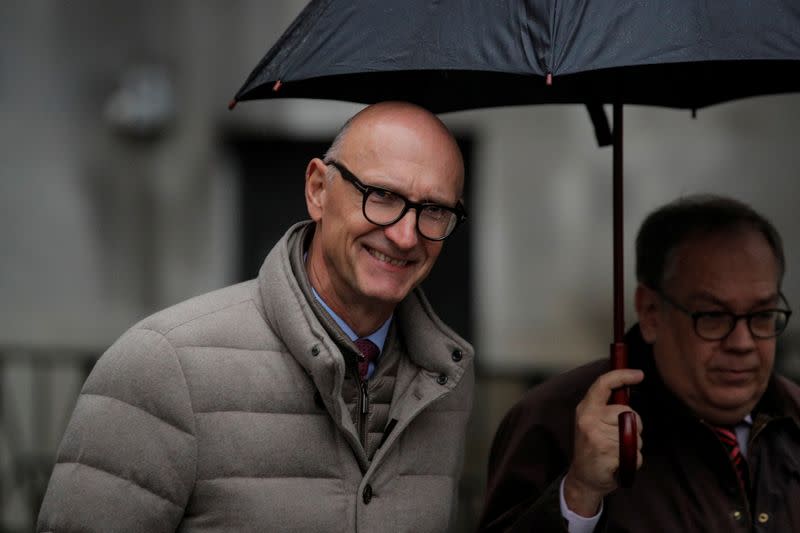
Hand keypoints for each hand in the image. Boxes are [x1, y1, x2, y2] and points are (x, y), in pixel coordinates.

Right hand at [563, 369, 643, 516]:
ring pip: (635, 435)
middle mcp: (589, 419)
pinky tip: (619, 463)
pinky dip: (633, 461)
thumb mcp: (592, 422)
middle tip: (621, 437)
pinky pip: (635, 453)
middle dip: (634, 425)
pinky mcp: (607, 453)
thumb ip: (606, 407)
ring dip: (633, 446)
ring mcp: (597, 436)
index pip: (603, 384)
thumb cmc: (592, 448)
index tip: (639, 374)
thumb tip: (627, 389)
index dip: (622, 376)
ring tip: (617, 451)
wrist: (583, 479)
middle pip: (627, 412)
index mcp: (586, 409)